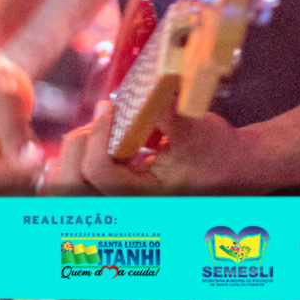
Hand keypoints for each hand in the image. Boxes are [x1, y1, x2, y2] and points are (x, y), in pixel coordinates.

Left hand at [52, 99, 264, 196]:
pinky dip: (76, 160)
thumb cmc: (218, 151)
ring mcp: (116, 205)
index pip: (99, 173)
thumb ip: (167, 113)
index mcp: (145, 199)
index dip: (98, 134)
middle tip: (101, 118)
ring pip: (65, 187)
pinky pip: (75, 184)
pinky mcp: (111, 196)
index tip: (109, 106)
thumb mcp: (197, 128)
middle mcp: (126, 209)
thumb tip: (142, 90)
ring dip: (74, 153)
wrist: (234, 169)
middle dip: (81, 143)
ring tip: (97, 130)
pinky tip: (97, 140)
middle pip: (71, 184)